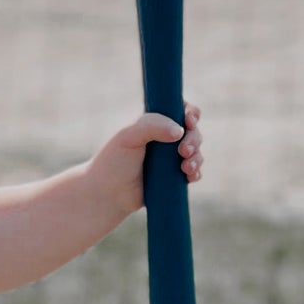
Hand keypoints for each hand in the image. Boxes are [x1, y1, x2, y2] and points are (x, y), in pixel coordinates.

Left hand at [91, 102, 202, 216]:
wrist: (107, 194)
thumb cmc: (114, 161)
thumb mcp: (128, 137)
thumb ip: (152, 126)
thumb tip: (179, 131)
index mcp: (154, 123)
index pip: (180, 110)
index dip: (190, 113)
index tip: (188, 121)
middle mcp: (165, 138)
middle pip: (192, 131)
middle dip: (194, 139)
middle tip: (183, 151)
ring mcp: (171, 158)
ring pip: (196, 152)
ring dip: (197, 157)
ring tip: (186, 168)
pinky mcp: (173, 178)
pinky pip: (193, 172)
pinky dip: (195, 172)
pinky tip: (190, 175)